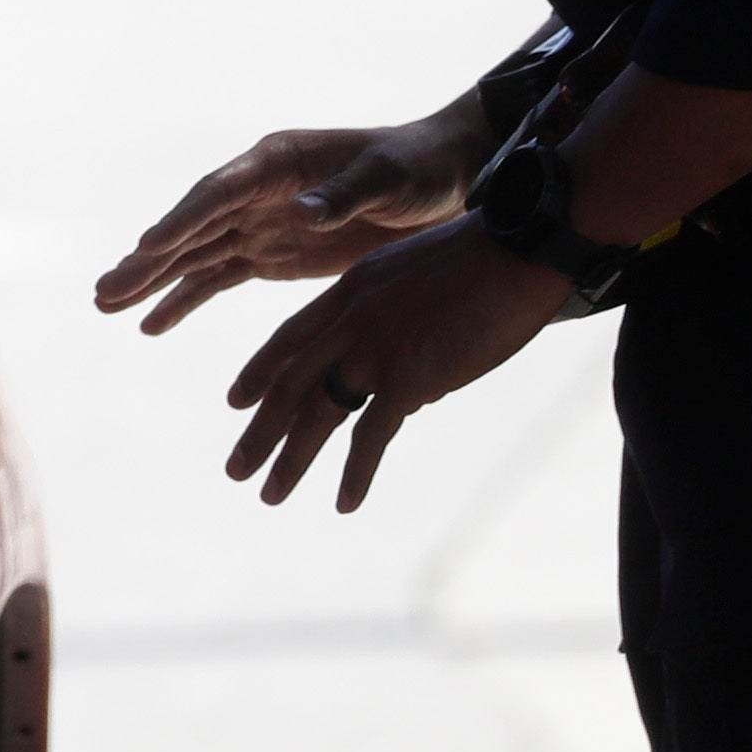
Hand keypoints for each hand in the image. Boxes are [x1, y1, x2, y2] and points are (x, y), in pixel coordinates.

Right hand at [91, 107, 483, 333]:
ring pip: (193, 256)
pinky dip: (184, 300)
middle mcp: (254, 191)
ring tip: (106, 306)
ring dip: (151, 282)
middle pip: (190, 229)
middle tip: (104, 292)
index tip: (146, 248)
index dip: (181, 221)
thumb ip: (342, 196)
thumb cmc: (415, 167)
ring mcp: (258, 223)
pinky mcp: (271, 254)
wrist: (442, 180)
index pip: (217, 194)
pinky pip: (217, 278)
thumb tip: (302, 213)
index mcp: (276, 163)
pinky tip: (151, 324)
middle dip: (147, 261)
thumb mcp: (386, 179)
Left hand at [217, 220, 572, 511]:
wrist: (516, 248)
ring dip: (290, 459)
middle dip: (259, 431)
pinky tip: (344, 503)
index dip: (259, 371)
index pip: (289, 337)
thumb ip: (391, 324)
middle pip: (289, 383)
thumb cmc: (481, 262)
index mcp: (349, 291)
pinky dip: (356, 473)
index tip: (235, 401)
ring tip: (268, 496)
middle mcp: (350, 321)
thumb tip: (405, 389)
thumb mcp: (412, 279)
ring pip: (316, 413)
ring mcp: (375, 350)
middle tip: (235, 469)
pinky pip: (372, 435)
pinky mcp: (409, 377)